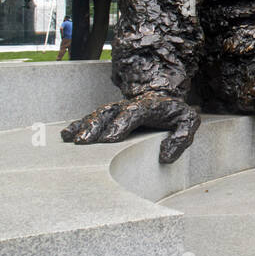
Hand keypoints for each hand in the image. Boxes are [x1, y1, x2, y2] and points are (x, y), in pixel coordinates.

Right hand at [60, 89, 200, 163]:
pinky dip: (78, 125)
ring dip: (83, 126)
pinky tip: (66, 134)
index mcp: (149, 106)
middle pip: (109, 113)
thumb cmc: (176, 115)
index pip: (133, 113)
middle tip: (83, 141)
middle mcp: (129, 106)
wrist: (165, 99)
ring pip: (98, 115)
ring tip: (70, 138)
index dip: (121, 124)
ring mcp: (118, 109)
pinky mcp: (110, 116)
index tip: (110, 138)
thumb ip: (181, 139)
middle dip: (95, 126)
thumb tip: (165, 156)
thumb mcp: (188, 123)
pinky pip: (92, 119)